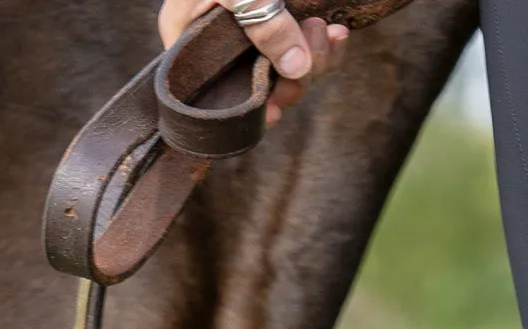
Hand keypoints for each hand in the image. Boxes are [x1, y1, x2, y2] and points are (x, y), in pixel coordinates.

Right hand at [158, 0, 349, 124]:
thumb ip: (263, 23)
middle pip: (261, 86)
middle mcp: (218, 45)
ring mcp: (250, 35)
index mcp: (189, 40)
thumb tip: (295, 69)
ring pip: (287, 71)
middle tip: (318, 39)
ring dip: (315, 58)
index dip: (254, 106)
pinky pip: (303, 51)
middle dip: (296, 74)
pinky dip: (323, 46)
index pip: (221, 97)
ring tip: (328, 30)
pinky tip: (338, 33)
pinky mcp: (278, 23)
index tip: (281, 103)